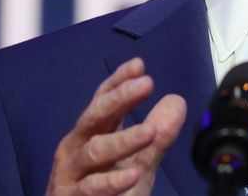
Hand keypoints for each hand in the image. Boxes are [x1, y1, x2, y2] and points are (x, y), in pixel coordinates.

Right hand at [46, 57, 185, 195]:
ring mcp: (71, 172)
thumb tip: (176, 101)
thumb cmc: (106, 194)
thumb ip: (157, 136)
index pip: (104, 100)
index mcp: (93, 134)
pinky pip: (92, 187)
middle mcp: (77, 147)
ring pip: (96, 150)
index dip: (119, 81)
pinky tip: (133, 173)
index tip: (139, 65)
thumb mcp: (138, 163)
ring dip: (124, 140)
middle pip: (96, 116)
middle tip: (146, 84)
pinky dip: (113, 180)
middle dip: (120, 98)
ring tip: (150, 131)